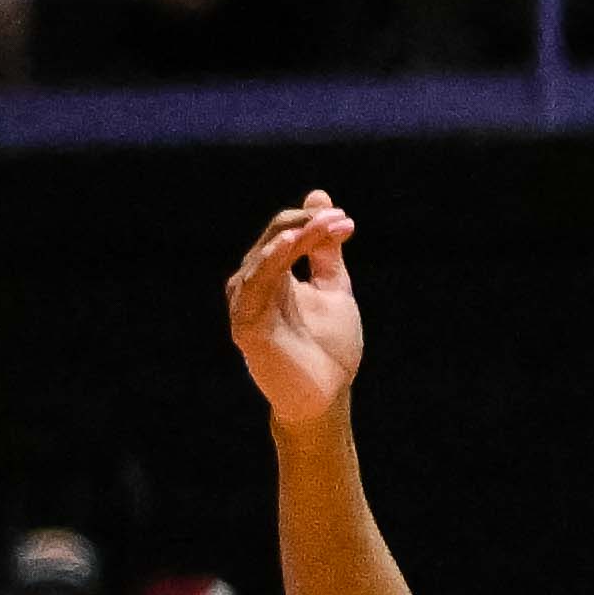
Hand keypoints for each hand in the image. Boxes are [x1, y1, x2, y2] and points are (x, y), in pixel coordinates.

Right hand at [230, 190, 370, 428]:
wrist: (326, 394)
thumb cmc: (327, 345)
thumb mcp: (333, 288)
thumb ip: (326, 250)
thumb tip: (322, 200)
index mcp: (273, 274)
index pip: (285, 234)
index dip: (315, 224)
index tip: (348, 222)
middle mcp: (254, 284)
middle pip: (273, 241)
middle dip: (306, 227)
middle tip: (338, 219)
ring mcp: (246, 304)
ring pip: (263, 260)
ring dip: (289, 241)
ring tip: (312, 228)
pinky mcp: (245, 325)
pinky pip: (254, 288)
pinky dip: (269, 265)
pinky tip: (286, 248)